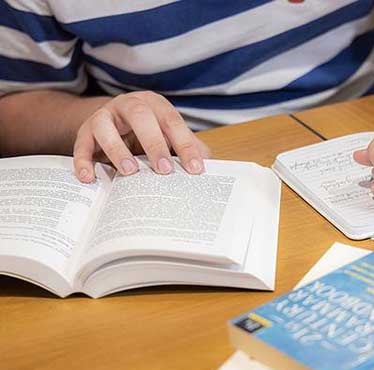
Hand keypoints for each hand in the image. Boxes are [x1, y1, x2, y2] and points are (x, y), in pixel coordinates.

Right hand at [73, 91, 210, 182]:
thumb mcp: (169, 134)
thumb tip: (208, 162)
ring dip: (117, 150)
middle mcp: (128, 105)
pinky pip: (81, 145)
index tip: (195, 169)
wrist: (112, 122)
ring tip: (130, 172)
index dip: (185, 145)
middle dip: (154, 143)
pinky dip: (83, 162)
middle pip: (140, 117)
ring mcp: (104, 116)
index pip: (172, 122)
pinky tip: (89, 178)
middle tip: (164, 169)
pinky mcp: (84, 131)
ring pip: (106, 127)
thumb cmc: (148, 130)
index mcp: (154, 104)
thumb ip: (187, 145)